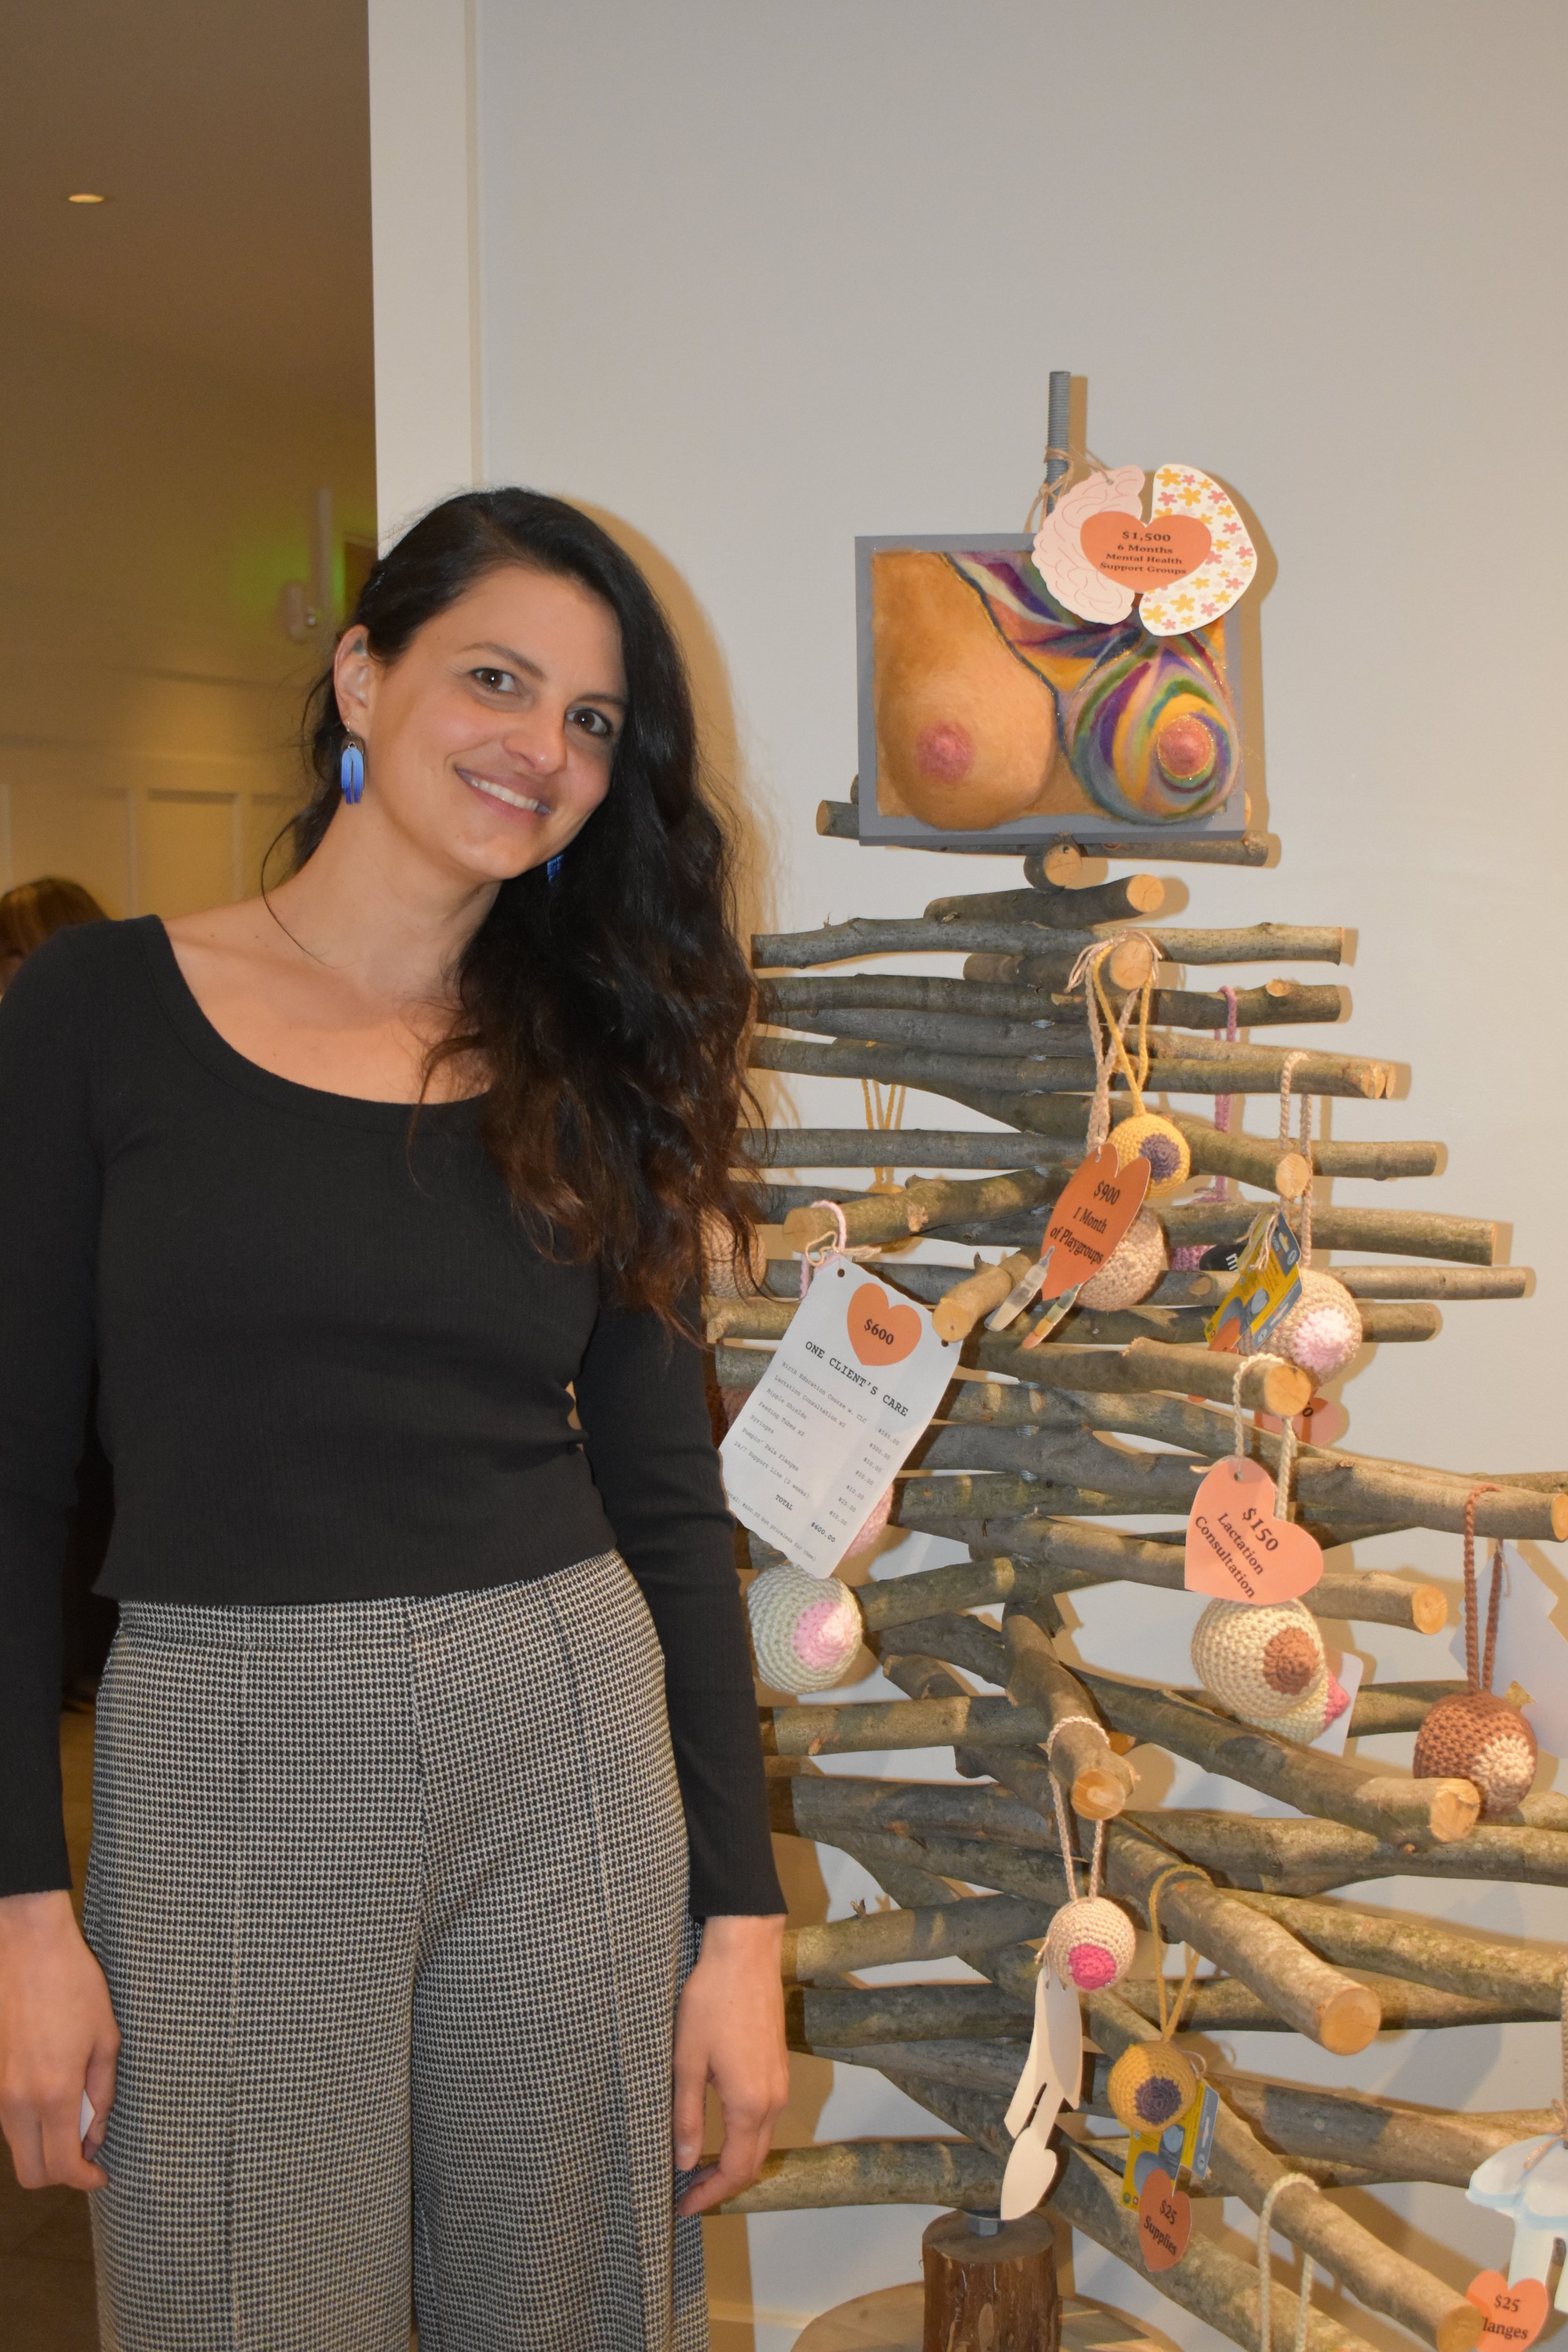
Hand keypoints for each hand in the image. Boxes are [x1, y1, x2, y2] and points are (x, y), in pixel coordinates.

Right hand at [0, 1890, 118, 2188]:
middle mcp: (17, 2101)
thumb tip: (95, 2134)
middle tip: (87, 2153)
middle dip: (60, 2175)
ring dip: (45, 2146)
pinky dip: (32, 2124)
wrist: (29, 1948)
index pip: (61, 2166)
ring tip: (78, 2116)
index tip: (101, 2176)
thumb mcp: (106, 2038)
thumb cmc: (74, 1986)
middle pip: (30, 2172)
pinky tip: (56, 2096)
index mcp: (52, 2094)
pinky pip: (9, 2120)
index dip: (84, 2180)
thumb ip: (102, 2094)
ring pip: (17, 2146)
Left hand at [672, 1912, 787, 2216]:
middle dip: (722, 2184)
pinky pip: (765, 2117)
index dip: (709, 2195)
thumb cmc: (711, 2002)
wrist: (745, 1953)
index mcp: (750, 2105)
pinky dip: (744, 2136)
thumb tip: (685, 2163)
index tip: (682, 2206)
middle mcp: (773, 2099)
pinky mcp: (779, 2065)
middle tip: (686, 2193)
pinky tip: (719, 2128)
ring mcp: (780, 2081)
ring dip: (734, 2160)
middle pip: (754, 2161)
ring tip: (697, 2165)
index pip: (736, 2171)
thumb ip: (687, 2117)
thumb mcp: (687, 2061)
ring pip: (761, 2139)